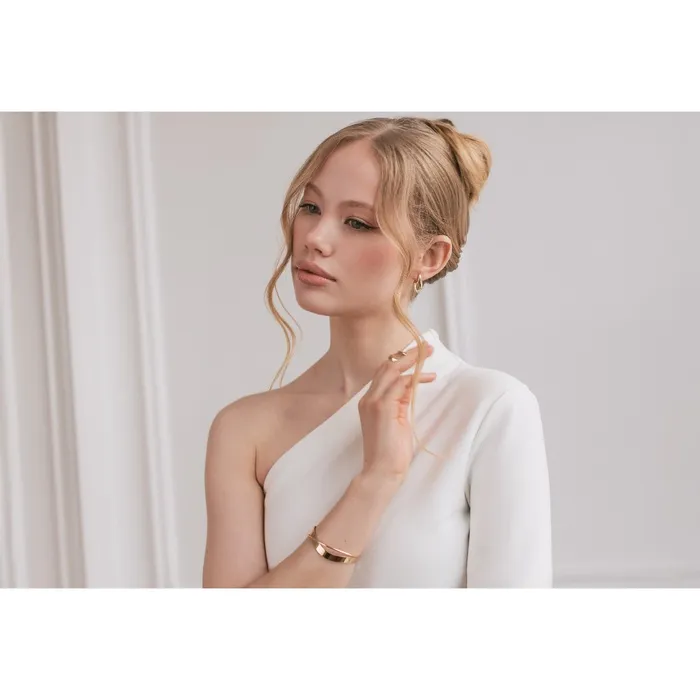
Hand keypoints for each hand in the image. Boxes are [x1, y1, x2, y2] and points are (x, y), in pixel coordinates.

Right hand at [358, 343, 435, 482]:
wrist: (381, 472)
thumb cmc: (391, 452)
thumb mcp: (398, 421)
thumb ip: (400, 403)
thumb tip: (411, 387)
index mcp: (369, 402)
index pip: (383, 373)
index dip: (400, 361)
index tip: (418, 355)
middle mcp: (368, 399)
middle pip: (386, 366)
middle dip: (407, 354)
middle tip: (426, 347)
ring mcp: (373, 402)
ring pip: (392, 370)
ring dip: (412, 360)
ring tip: (428, 353)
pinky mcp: (382, 408)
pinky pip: (399, 384)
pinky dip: (414, 377)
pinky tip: (428, 377)